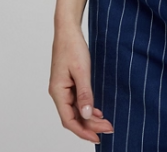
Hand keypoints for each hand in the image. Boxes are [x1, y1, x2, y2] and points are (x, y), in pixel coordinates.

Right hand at [49, 25, 113, 143]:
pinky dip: (87, 108)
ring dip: (89, 118)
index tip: (98, 137)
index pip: (69, 120)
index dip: (83, 131)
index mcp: (58, 92)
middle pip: (73, 117)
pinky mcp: (68, 83)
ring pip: (75, 110)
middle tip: (109, 129)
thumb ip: (85, 93)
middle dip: (90, 126)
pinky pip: (76, 101)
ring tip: (105, 123)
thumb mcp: (81, 70)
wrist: (68, 29)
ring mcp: (63, 88)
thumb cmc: (72, 46)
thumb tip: (88, 115)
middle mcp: (58, 93)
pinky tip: (97, 110)